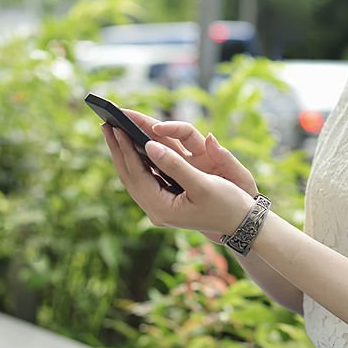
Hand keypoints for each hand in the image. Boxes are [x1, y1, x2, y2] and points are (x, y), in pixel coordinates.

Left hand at [100, 122, 255, 236]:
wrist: (241, 224)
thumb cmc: (227, 203)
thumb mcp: (202, 183)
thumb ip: (175, 165)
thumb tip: (149, 145)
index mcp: (163, 208)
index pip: (136, 174)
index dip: (125, 149)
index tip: (115, 126)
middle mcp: (156, 211)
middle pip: (129, 176)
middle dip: (118, 149)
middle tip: (106, 122)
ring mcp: (159, 209)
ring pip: (134, 178)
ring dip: (124, 154)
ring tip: (114, 132)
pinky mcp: (165, 204)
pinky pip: (144, 179)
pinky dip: (137, 162)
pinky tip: (133, 148)